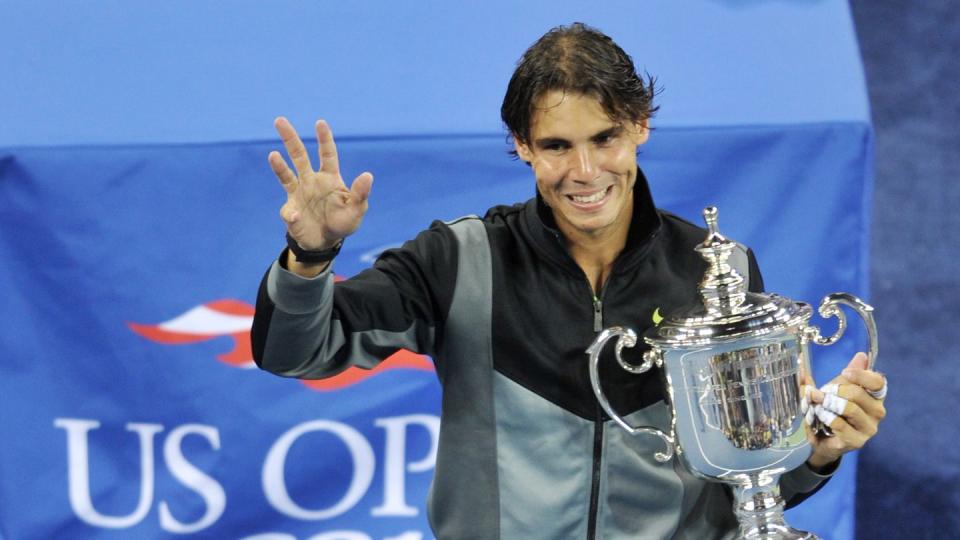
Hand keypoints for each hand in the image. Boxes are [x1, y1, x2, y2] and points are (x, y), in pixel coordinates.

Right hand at [269, 117, 372, 250]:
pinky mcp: (290, 210)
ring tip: (273, 155)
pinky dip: (291, 214)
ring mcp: (298, 194)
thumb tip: (368, 175)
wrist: (325, 242)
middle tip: (279, 120)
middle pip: (299, 155)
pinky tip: (296, 217)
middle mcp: (311, 181)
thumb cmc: (343, 223)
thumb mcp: (356, 210)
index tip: (320, 123)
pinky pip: (288, 211)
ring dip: (278, 165)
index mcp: (329, 178)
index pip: (326, 154)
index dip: (324, 139)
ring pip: (285, 174)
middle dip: (290, 138)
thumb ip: (360, 193)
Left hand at [804, 352, 886, 469]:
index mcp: (875, 396)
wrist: (820, 439)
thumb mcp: (836, 389)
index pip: (878, 382)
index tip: (844, 372)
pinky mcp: (857, 441)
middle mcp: (877, 412)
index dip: (862, 375)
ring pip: (849, 408)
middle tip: (820, 392)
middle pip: (858, 393)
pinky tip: (819, 416)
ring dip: (827, 403)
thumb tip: (861, 355)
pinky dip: (825, 416)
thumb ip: (845, 375)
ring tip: (817, 403)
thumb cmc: (831, 411)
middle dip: (834, 390)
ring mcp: (869, 428)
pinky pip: (839, 423)